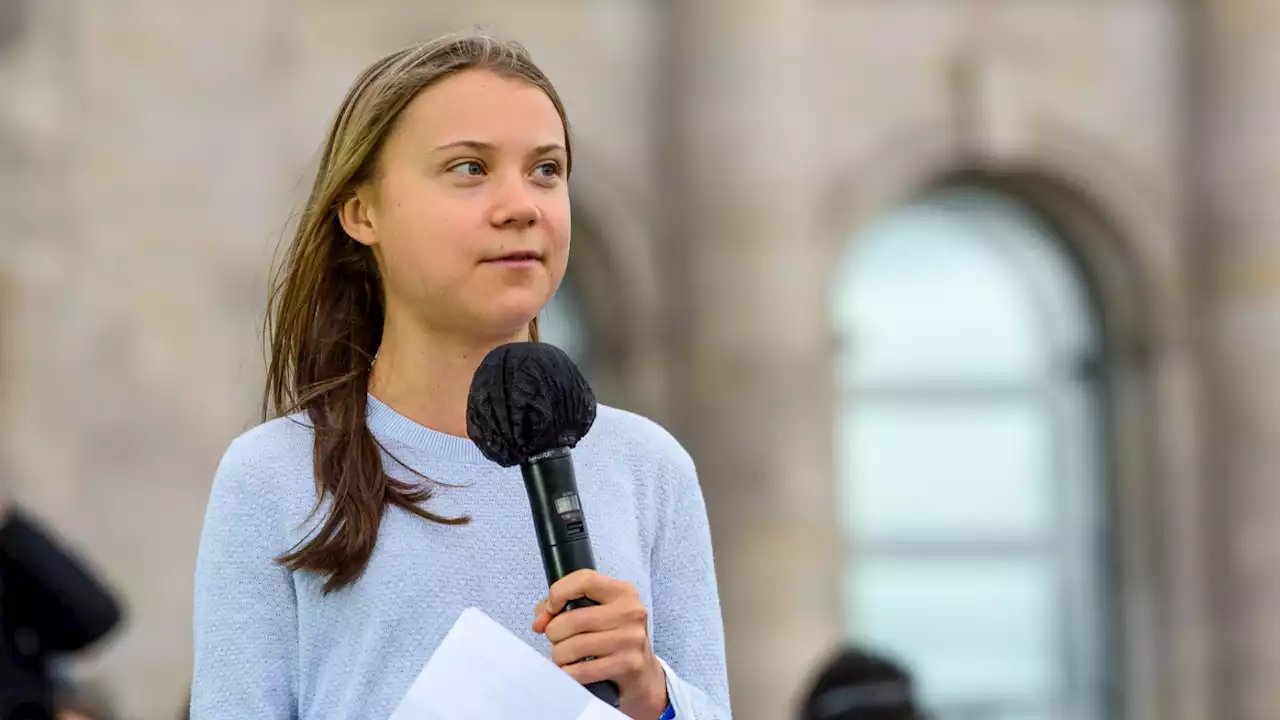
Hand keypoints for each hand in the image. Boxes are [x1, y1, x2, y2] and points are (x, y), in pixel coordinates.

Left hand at [533, 570, 667, 718]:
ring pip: (572, 646)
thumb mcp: (596, 613)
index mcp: (622, 592)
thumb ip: (564, 608)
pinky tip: (572, 670)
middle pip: (572, 619)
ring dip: (559, 655)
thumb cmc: (613, 638)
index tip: (551, 609)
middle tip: (558, 640)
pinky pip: (581, 670)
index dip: (559, 592)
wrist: (642, 673)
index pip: (584, 580)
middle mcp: (630, 612)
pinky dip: (568, 672)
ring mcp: (630, 639)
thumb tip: (540, 621)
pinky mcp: (628, 665)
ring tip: (565, 657)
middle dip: (554, 633)